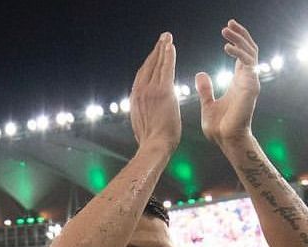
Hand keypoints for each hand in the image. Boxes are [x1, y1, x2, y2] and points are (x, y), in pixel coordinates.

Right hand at [129, 32, 180, 151]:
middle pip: (149, 65)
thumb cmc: (152, 141)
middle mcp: (140, 90)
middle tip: (163, 38)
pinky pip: (166, 68)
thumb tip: (147, 112)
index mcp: (136, 98)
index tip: (155, 54)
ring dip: (163, 49)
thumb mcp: (142, 123)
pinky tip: (171, 47)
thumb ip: (144, 112)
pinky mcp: (162, 91)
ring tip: (167, 38)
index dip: (150, 62)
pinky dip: (168, 56)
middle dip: (156, 50)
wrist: (153, 146)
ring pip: (157, 64)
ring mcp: (150, 90)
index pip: (143, 75)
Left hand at [195, 20, 260, 146]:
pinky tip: (227, 46)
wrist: (226, 141)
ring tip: (226, 30)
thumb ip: (205, 90)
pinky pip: (248, 64)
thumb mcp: (208, 104)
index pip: (242, 55)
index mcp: (238, 82)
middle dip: (241, 35)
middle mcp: (247, 80)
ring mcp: (250, 83)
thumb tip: (200, 74)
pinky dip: (239, 53)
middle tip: (228, 24)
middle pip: (250, 49)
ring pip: (251, 52)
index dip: (237, 40)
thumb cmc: (219, 128)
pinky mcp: (250, 87)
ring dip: (240, 39)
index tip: (227, 28)